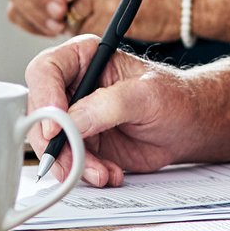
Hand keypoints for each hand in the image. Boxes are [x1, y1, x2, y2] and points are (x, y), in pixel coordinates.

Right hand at [22, 34, 202, 186]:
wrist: (189, 126)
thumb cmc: (174, 97)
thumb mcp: (146, 95)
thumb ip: (108, 105)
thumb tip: (73, 121)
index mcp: (84, 57)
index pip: (45, 70)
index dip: (44, 98)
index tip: (55, 127)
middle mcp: (74, 86)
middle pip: (40, 112)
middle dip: (55, 143)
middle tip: (71, 162)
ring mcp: (76, 117)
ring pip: (51, 143)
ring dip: (72, 163)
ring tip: (103, 172)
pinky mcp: (82, 143)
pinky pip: (68, 162)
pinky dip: (85, 173)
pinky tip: (110, 172)